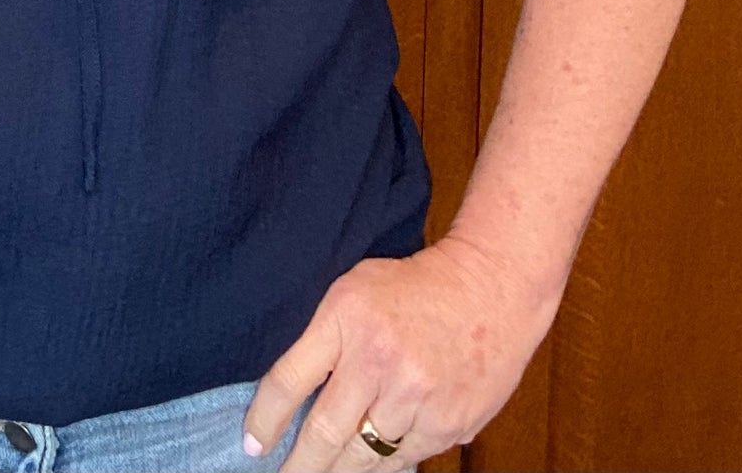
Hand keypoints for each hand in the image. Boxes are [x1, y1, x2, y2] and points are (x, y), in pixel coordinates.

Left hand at [240, 235, 560, 470]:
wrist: (490, 289)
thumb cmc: (413, 287)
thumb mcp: (353, 291)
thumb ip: (323, 339)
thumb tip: (293, 398)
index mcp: (347, 319)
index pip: (291, 380)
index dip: (264, 419)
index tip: (251, 445)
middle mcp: (380, 361)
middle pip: (326, 433)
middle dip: (299, 466)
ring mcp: (418, 398)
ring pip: (366, 456)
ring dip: (340, 470)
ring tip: (323, 472)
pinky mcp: (450, 424)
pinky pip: (405, 459)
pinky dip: (384, 462)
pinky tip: (370, 461)